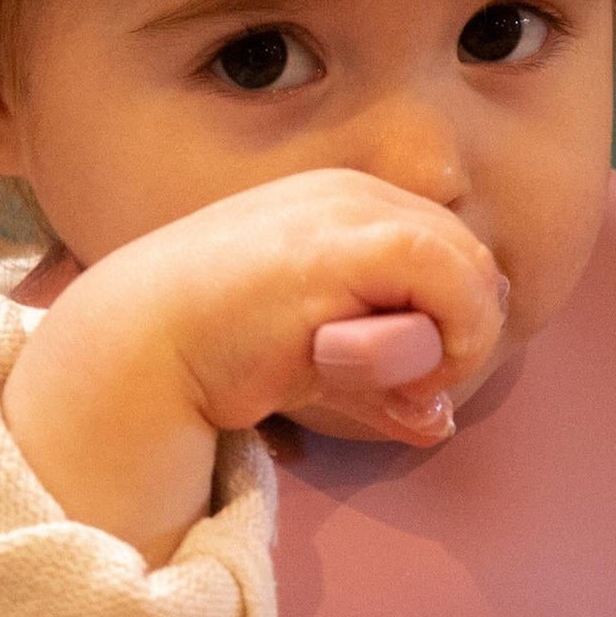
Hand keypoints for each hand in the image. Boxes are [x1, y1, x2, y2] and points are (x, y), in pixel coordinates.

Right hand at [134, 169, 504, 443]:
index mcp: (348, 205)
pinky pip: (449, 279)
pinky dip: (450, 333)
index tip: (415, 376)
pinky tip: (396, 372)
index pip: (452, 254)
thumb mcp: (322, 366)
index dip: (458, 320)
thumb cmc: (221, 355)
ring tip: (395, 383)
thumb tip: (438, 423)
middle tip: (411, 388)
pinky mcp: (343, 246)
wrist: (144, 349)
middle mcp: (354, 193)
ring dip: (456, 340)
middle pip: (471, 259)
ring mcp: (347, 211)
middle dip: (463, 333)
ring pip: (470, 268)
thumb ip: (382, 386)